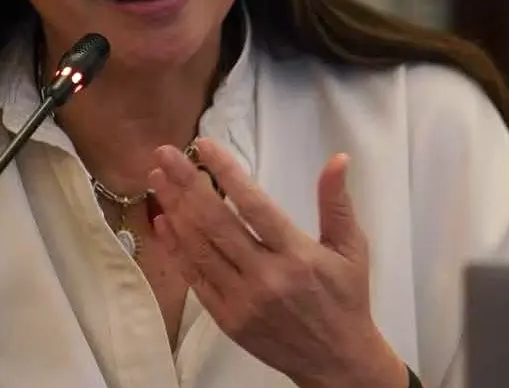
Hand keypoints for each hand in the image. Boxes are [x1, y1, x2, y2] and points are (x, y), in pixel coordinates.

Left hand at [147, 139, 406, 387]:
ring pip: (199, 248)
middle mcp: (266, 277)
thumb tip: (339, 158)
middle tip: (165, 153)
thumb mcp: (351, 248)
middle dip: (186, 183)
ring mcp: (242, 300)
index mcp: (296, 255)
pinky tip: (162, 220)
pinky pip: (194, 277)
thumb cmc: (345, 298)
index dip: (226, 172)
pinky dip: (175, 247)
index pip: (253, 205)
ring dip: (174, 209)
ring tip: (157, 179)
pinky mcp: (226, 318)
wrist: (337, 363)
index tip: (204, 145)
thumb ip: (337, 202)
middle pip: (216, 223)